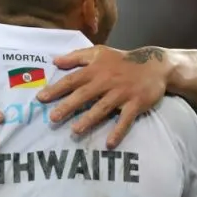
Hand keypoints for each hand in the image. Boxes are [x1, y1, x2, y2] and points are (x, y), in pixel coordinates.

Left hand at [37, 46, 171, 148]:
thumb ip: (76, 56)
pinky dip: (118, 131)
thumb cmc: (122, 60)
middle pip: (84, 95)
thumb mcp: (99, 52)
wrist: (155, 66)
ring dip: (89, 119)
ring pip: (102, 108)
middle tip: (53, 118)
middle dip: (68, 106)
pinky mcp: (135, 104)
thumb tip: (55, 61)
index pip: (72, 80)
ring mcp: (121, 94)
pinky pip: (125, 119)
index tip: (41, 98)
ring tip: (75, 131)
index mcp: (95, 70)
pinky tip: (109, 143)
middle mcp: (106, 82)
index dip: (57, 88)